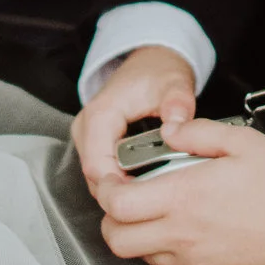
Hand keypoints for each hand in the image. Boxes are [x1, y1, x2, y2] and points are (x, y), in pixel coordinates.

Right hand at [72, 45, 197, 192]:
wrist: (150, 61)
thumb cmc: (157, 72)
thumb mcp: (175, 83)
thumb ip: (178, 103)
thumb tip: (175, 127)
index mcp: (100, 115)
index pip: (97, 166)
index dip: (119, 189)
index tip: (147, 199)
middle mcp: (86, 129)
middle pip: (96, 178)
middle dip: (124, 195)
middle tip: (157, 204)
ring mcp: (87, 139)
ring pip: (98, 181)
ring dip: (123, 192)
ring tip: (155, 197)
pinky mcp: (95, 146)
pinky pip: (104, 175)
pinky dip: (123, 184)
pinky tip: (147, 187)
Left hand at [88, 119, 264, 264]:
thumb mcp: (244, 142)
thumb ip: (198, 132)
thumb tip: (171, 129)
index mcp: (185, 197)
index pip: (117, 205)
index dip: (104, 191)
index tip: (112, 179)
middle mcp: (183, 234)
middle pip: (117, 240)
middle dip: (112, 218)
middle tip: (127, 199)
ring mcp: (196, 261)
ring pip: (143, 256)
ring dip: (140, 236)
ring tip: (160, 212)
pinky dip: (170, 249)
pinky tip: (191, 228)